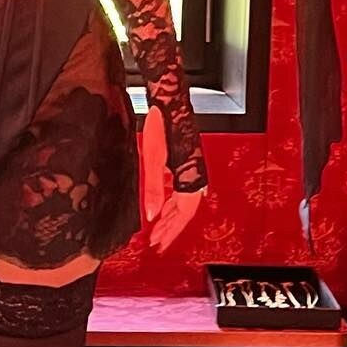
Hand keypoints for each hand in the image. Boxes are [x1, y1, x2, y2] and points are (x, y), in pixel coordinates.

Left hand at [141, 103, 206, 253]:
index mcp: (191, 177)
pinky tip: (162, 208)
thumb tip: (151, 216)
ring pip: (184, 202)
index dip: (170, 231)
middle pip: (184, 212)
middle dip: (170, 229)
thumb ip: (153, 189)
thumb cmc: (162, 125)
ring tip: (158, 231)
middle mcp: (195, 176)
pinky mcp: (186, 164)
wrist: (169, 102)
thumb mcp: (152, 159)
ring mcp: (191, 170)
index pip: (182, 214)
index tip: (159, 243)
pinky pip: (181, 191)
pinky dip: (171, 203)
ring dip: (171, 218)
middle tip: (157, 243)